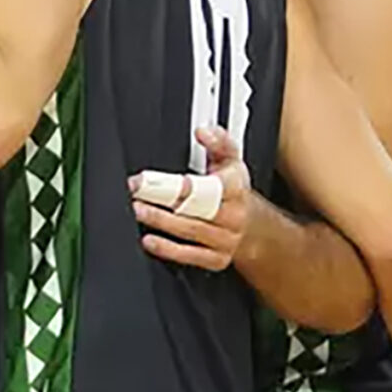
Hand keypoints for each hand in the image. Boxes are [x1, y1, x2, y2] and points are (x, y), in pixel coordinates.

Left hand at [129, 125, 251, 270]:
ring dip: (161, 221)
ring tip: (139, 211)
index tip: (153, 180)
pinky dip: (168, 249)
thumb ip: (218, 141)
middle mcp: (233, 215)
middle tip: (137, 194)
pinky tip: (150, 240)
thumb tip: (203, 131)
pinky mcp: (216, 259)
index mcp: (236, 188)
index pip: (208, 186)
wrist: (253, 227)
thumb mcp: (231, 161)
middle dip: (163, 200)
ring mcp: (225, 239)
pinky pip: (190, 256)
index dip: (179, 184)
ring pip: (190, 230)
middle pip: (195, 208)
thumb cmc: (234, 192)